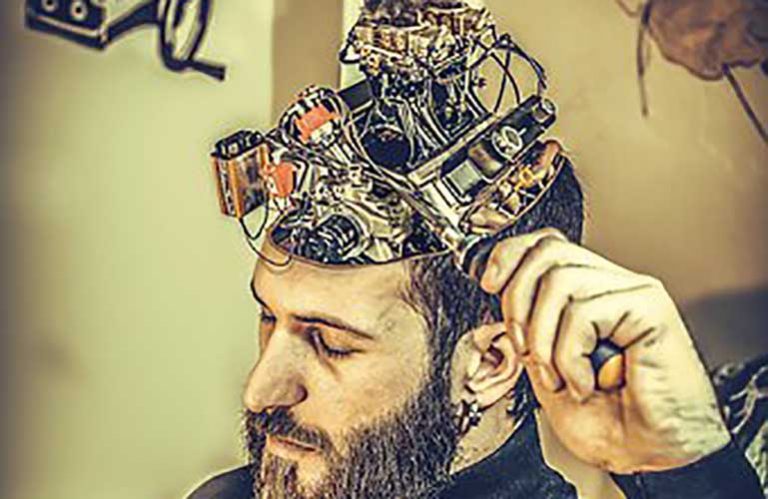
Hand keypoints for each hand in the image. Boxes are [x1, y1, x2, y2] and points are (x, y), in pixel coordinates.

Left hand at [480, 228, 730, 473]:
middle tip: (524, 349)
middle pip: (548, 252)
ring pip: (560, 280)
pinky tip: (585, 381)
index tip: (489, 283)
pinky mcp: (649, 308)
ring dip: (543, 339)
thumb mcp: (546, 367)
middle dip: (517, 301)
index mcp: (589, 294)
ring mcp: (632, 292)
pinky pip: (584, 312)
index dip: (510, 255)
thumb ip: (529, 326)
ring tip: (559, 376)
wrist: (650, 456)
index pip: (545, 245)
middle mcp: (612, 286)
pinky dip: (570, 355)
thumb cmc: (610, 421)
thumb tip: (503, 297)